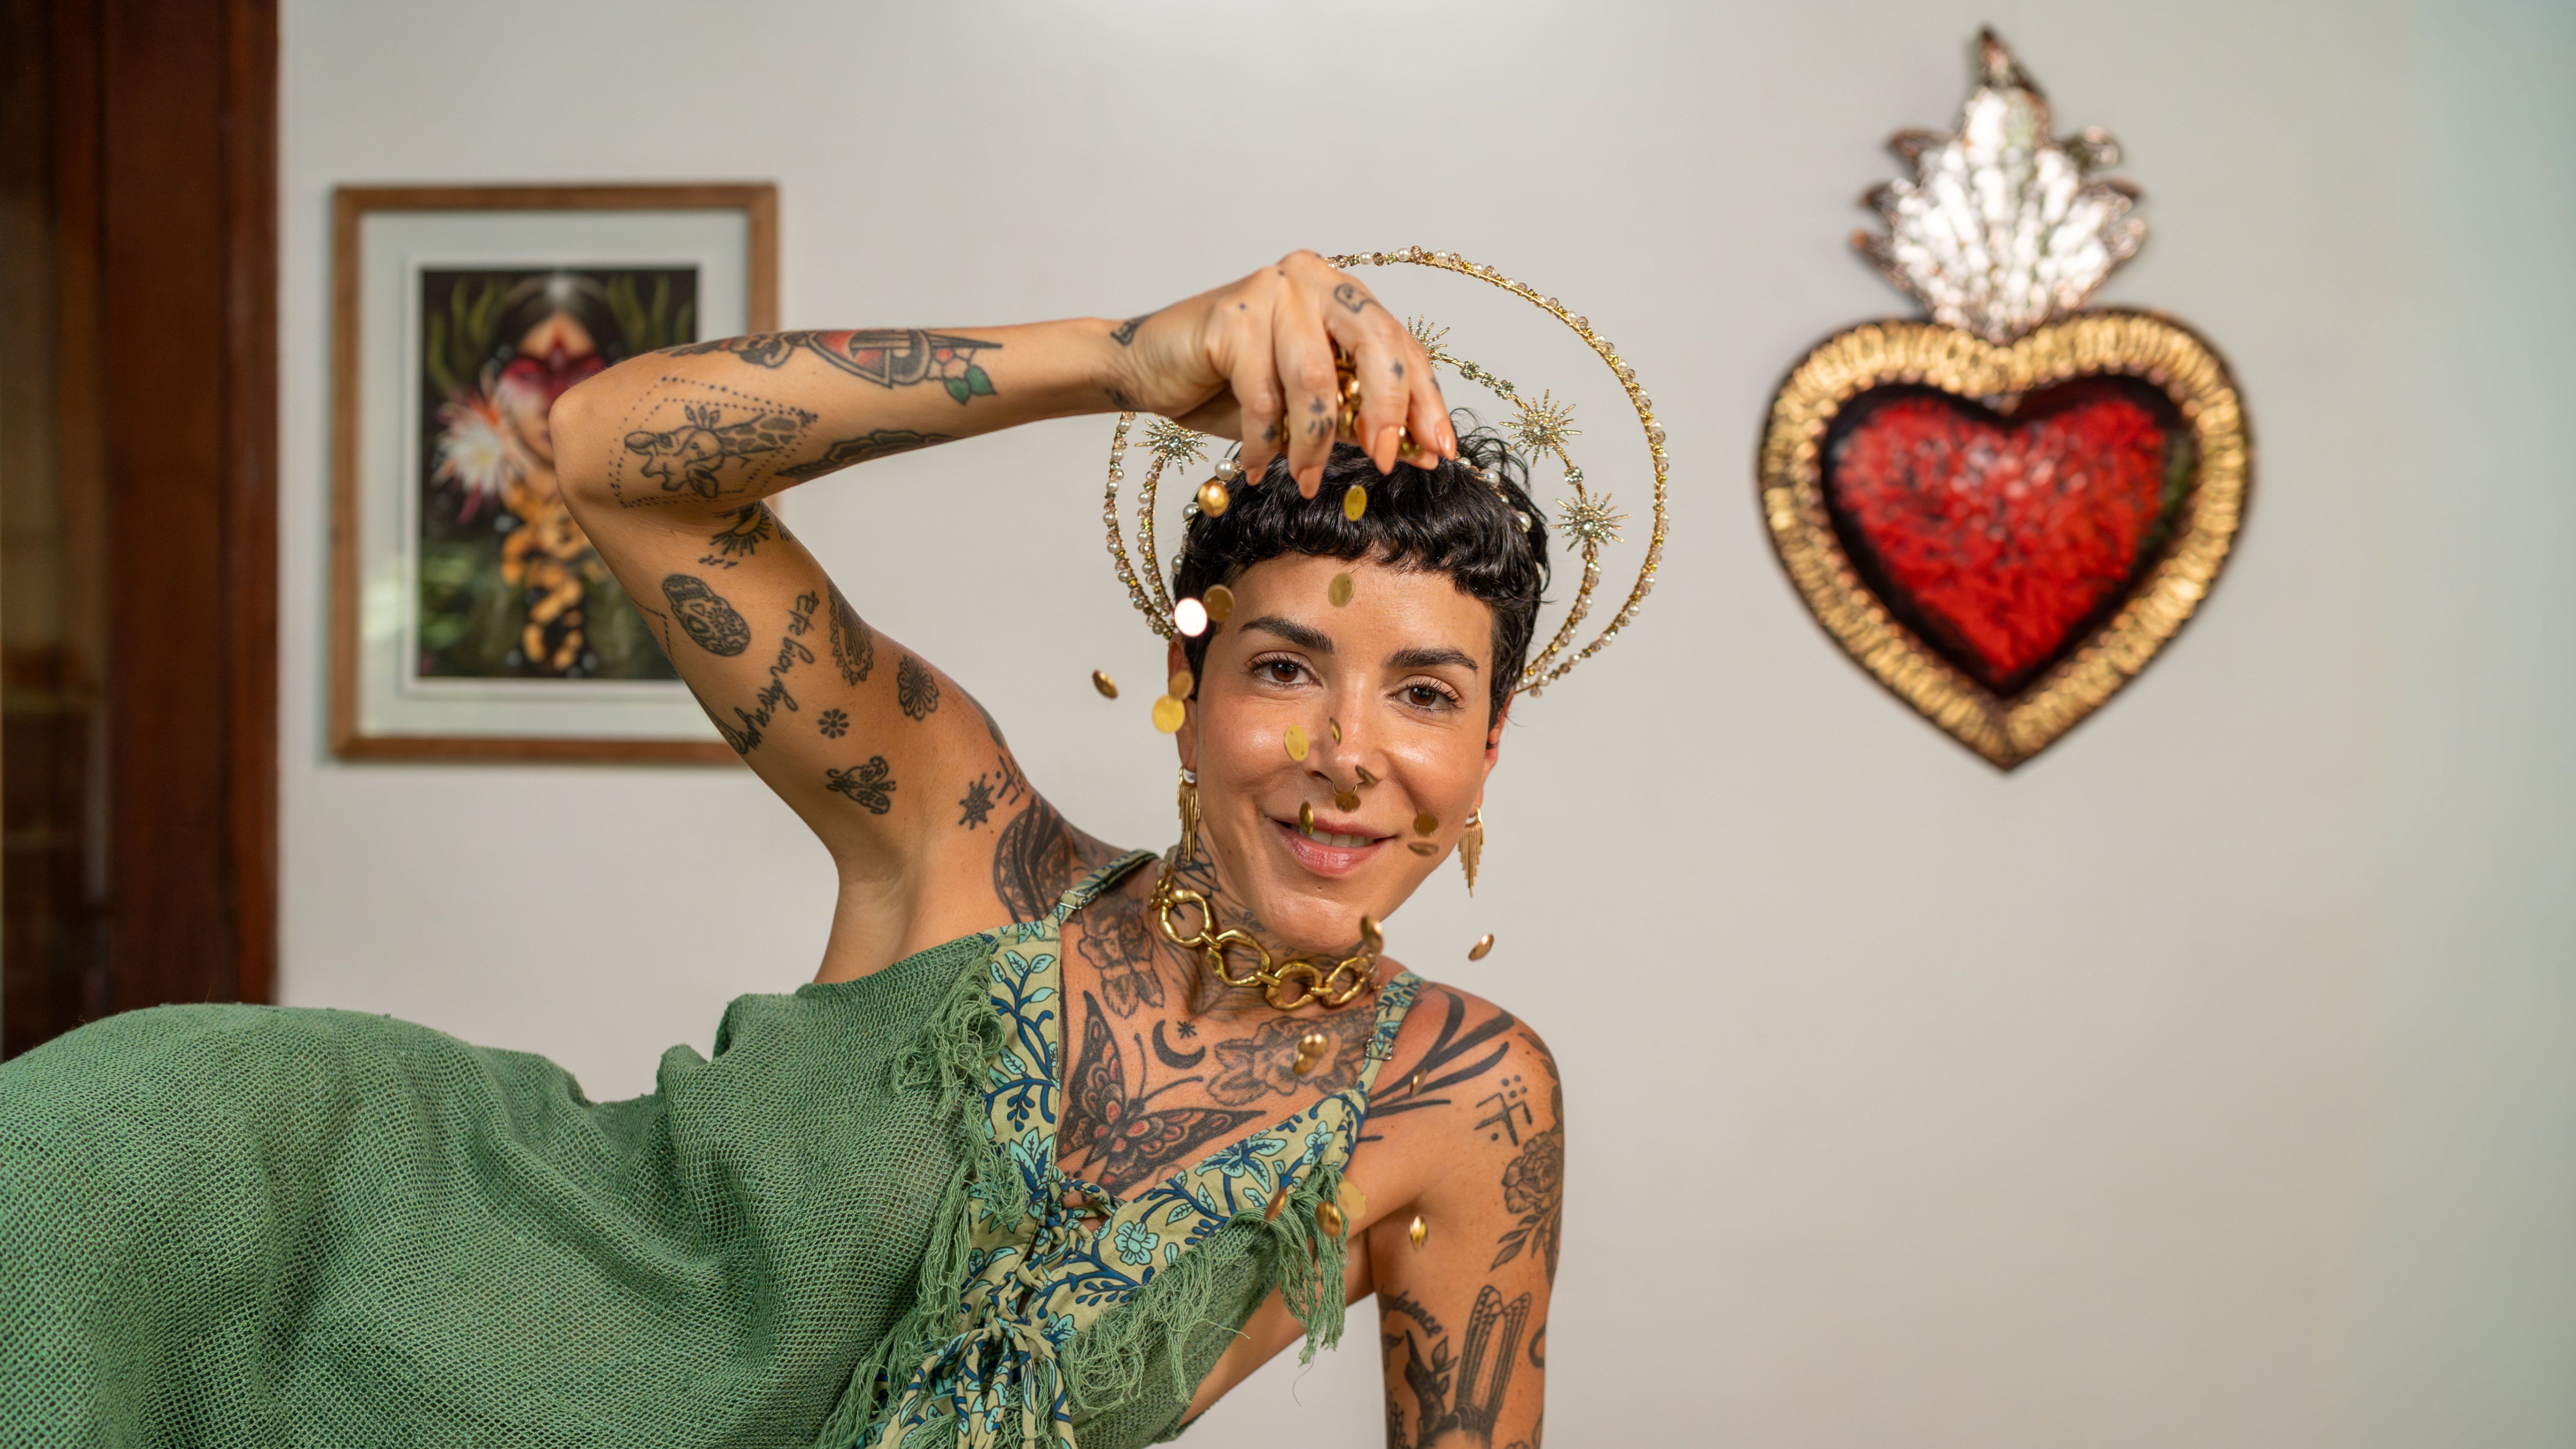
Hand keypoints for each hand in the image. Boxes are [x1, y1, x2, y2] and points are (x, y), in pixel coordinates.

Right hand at [1104, 251, 1455, 495]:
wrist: (1148, 368)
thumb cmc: (1229, 386)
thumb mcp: (1306, 408)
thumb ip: (1357, 419)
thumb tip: (1419, 452)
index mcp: (1342, 296)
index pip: (1400, 346)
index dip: (1425, 401)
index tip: (1441, 453)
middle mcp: (1313, 282)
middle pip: (1374, 345)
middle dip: (1387, 410)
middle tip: (1384, 462)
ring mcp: (1273, 293)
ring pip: (1316, 379)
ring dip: (1313, 443)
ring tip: (1305, 480)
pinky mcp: (1231, 316)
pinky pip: (1263, 396)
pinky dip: (1265, 443)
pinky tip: (1256, 466)